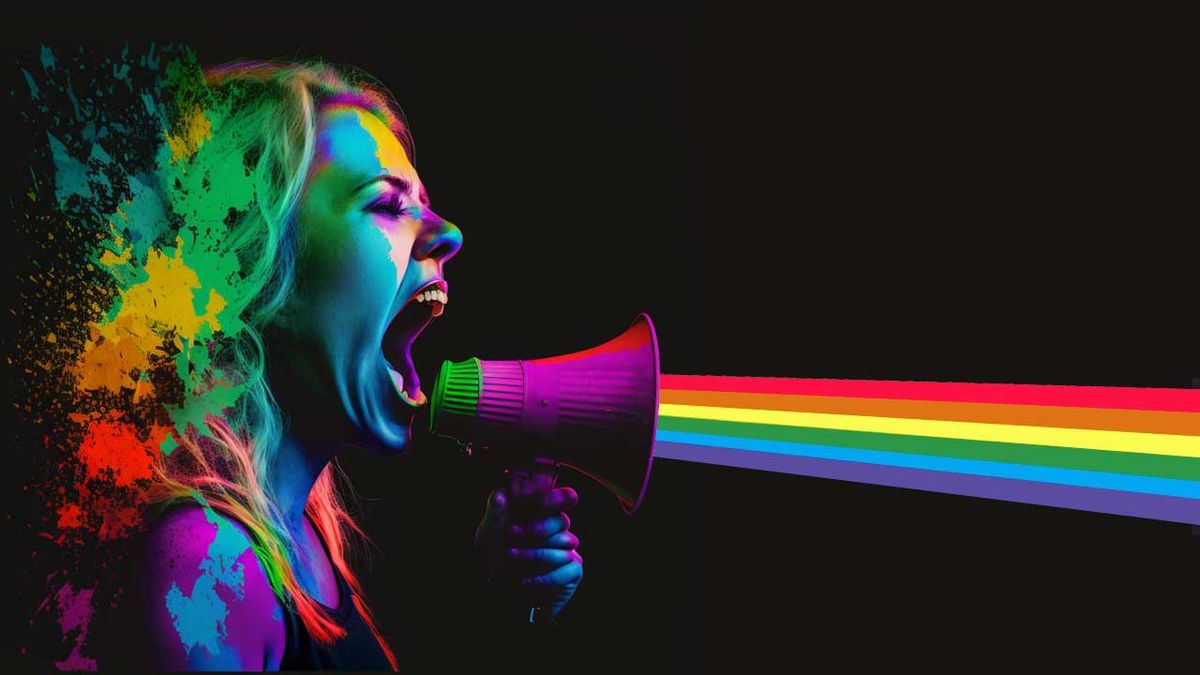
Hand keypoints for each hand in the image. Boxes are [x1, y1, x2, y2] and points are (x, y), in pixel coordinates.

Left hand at [475, 485, 582, 619]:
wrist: (500, 596)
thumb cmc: (494, 561)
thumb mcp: (489, 536)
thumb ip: (495, 514)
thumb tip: (500, 493)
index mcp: (543, 515)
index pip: (561, 498)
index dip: (551, 499)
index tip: (532, 504)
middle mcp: (559, 530)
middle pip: (560, 521)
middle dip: (534, 528)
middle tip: (509, 535)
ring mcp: (568, 550)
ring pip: (562, 545)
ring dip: (532, 554)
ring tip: (509, 559)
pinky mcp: (573, 572)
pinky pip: (566, 570)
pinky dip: (542, 578)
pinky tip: (522, 581)